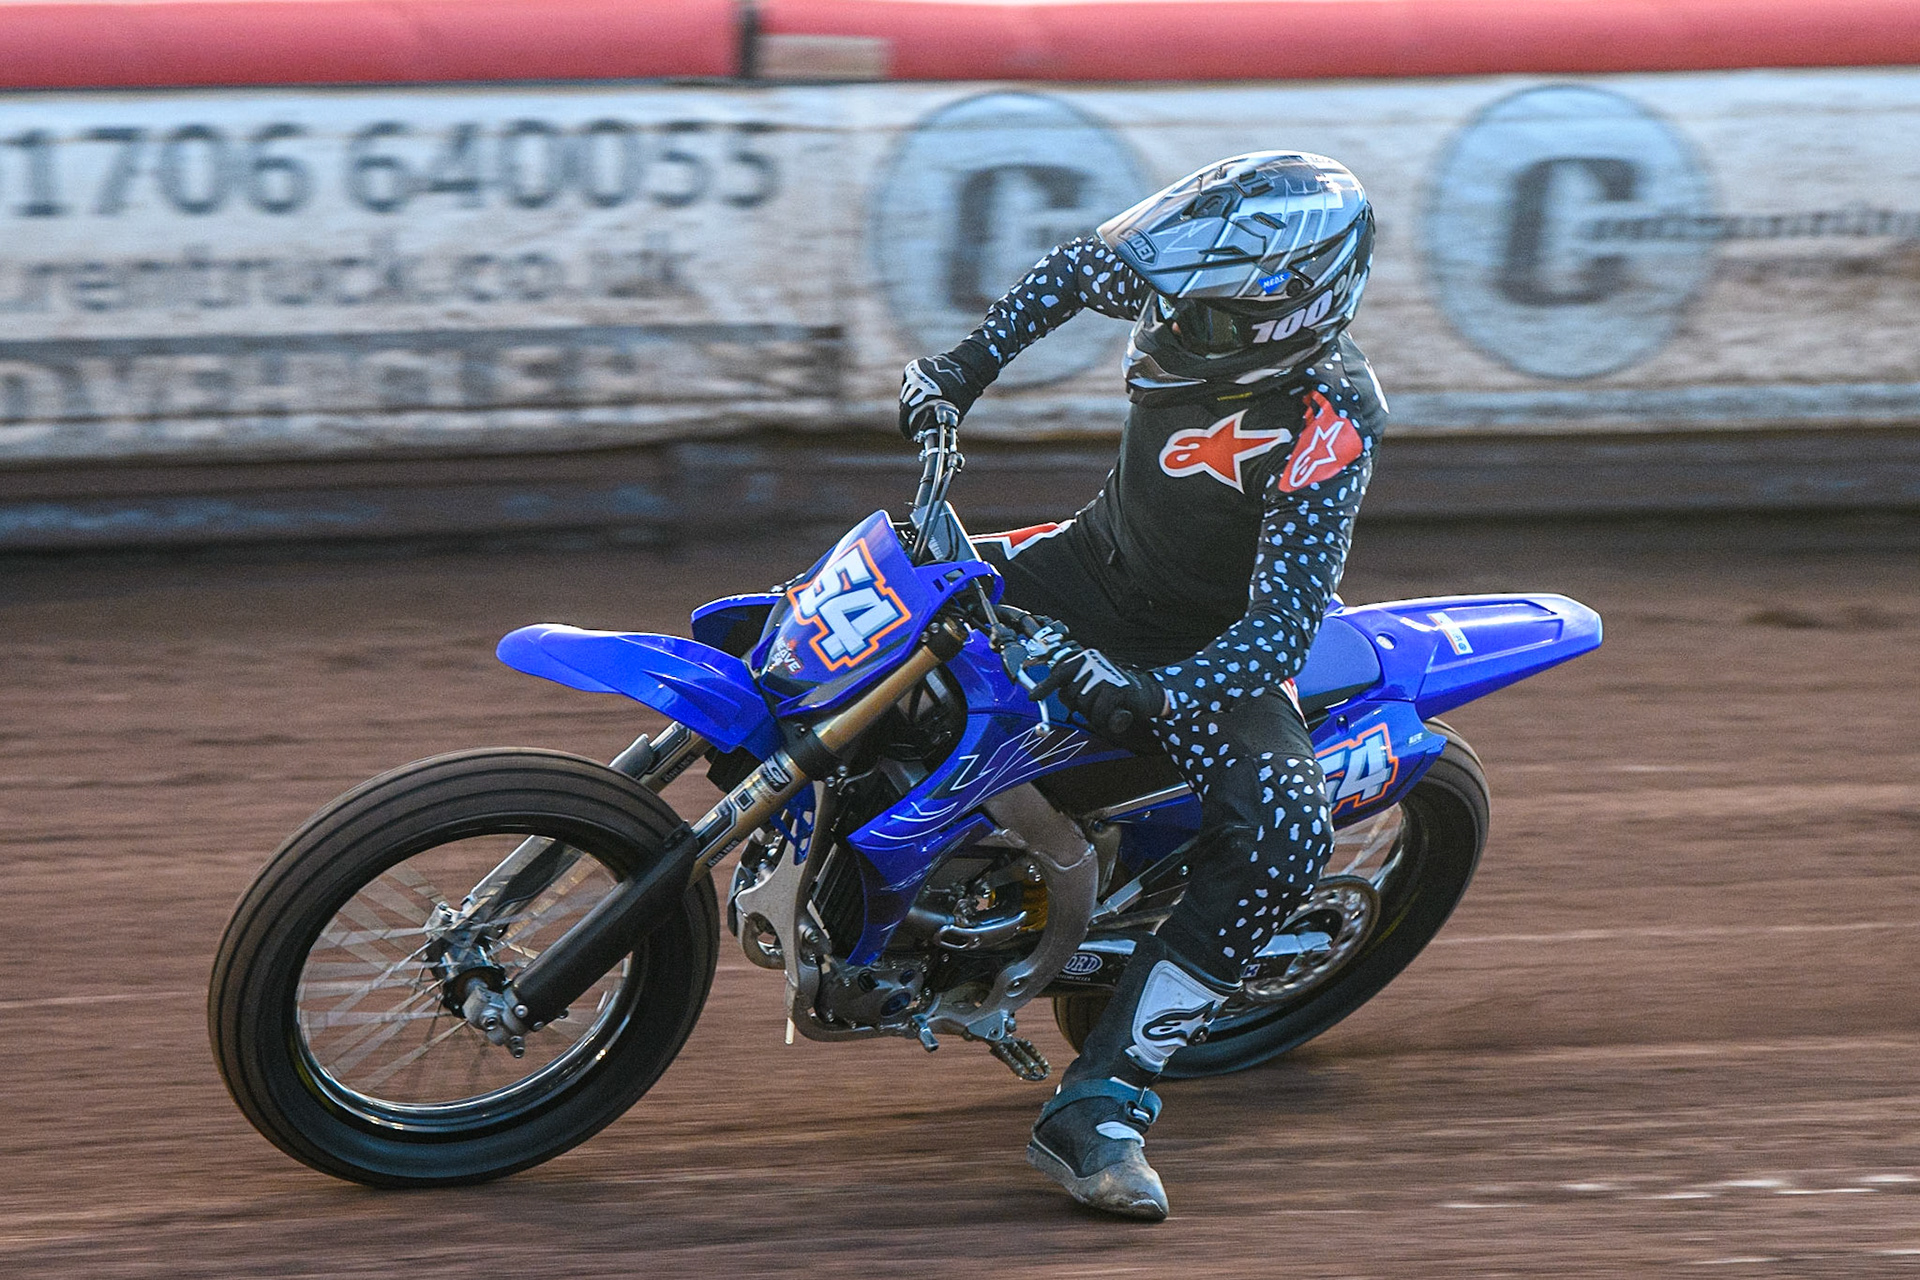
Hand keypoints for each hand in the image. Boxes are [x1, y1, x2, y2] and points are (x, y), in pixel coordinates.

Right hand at [899, 354, 978, 437]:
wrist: (966, 366)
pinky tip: (918, 396)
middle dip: (907, 416)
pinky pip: (908, 382)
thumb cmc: (963, 391)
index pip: (906, 412)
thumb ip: (937, 420)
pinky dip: (911, 390)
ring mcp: (915, 372)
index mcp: (925, 392)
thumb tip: (927, 433)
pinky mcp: (914, 367)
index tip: (908, 434)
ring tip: (916, 411)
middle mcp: (917, 381)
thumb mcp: (952, 410)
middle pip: (904, 403)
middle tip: (911, 425)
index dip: (905, 426)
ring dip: (908, 403)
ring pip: (905, 392)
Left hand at [1030, 644, 1166, 735]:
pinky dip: (1104, 720)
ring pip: (1083, 706)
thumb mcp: (1090, 685)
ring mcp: (1105, 674)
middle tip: (1096, 704)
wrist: (1146, 694)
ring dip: (1093, 714)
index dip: (1045, 686)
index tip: (1032, 697)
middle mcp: (1093, 662)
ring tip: (1107, 707)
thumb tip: (1039, 695)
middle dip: (1080, 706)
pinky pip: (1098, 713)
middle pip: (1070, 695)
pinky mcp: (1117, 689)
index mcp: (1084, 659)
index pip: (1060, 673)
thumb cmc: (1113, 691)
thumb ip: (1070, 686)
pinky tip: (1115, 713)